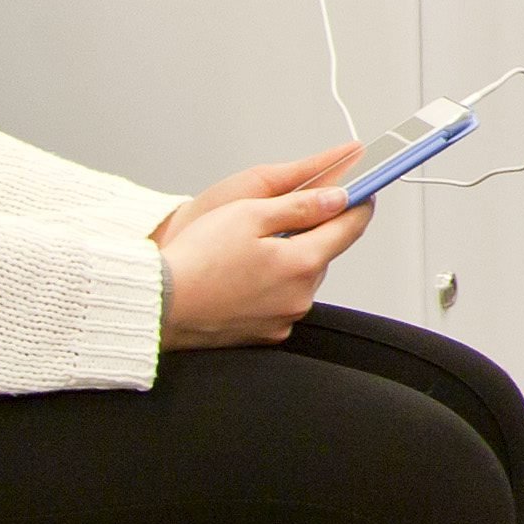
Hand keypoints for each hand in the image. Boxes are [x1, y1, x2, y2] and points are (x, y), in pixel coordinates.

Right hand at [158, 161, 372, 350]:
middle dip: (312, 232)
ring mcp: (285, 318)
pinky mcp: (267, 333)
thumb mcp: (248, 214)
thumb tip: (338, 199)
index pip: (349, 228)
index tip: (364, 190)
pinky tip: (241, 275)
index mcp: (302, 263)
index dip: (359, 204)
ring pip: (301, 277)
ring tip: (248, 249)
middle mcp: (301, 296)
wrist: (159, 305)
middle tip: (282, 216)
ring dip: (290, 259)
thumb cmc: (196, 260)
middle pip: (323, 253)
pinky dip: (272, 284)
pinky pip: (282, 300)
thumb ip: (301, 206)